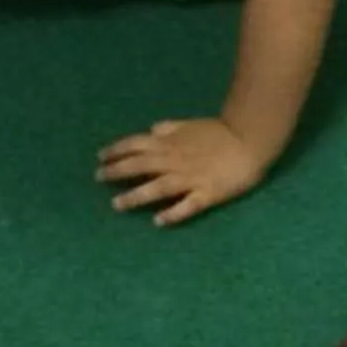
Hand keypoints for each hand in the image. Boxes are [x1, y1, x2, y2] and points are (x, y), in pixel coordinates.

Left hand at [95, 117, 267, 227]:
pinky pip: (187, 205)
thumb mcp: (190, 125)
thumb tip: (152, 129)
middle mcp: (174, 160)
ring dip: (135, 196)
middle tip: (98, 179)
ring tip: (117, 204)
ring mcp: (190, 178)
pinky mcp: (207, 194)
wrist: (249, 141)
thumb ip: (169, 128)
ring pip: (157, 188)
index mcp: (169, 142)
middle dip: (116, 172)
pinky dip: (172, 213)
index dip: (116, 150)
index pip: (135, 145)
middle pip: (139, 166)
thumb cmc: (218, 132)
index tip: (99, 157)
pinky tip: (158, 221)